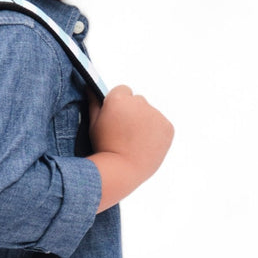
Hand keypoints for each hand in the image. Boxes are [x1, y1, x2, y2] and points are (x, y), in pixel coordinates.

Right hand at [88, 86, 173, 209]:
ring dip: (144, 122)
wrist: (121, 171)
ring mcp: (156, 115)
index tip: (114, 118)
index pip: (122, 90)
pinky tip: (145, 145)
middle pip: (137, 101)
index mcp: (119, 99)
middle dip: (132, 112)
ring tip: (134, 142)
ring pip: (150, 113)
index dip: (117, 104)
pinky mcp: (167, 127)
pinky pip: (161, 125)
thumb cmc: (103, 148)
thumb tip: (89, 86)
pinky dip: (156, 133)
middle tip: (124, 132)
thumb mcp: (93, 124)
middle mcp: (140, 103)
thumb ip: (93, 102)